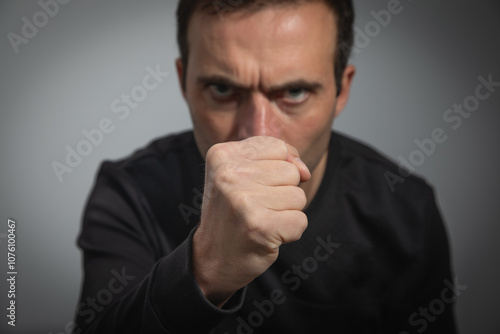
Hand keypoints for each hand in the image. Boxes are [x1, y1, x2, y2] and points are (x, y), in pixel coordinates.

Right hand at [192, 136, 310, 306]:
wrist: (212, 259)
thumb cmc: (233, 214)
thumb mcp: (243, 174)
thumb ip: (277, 160)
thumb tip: (304, 171)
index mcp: (222, 155)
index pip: (278, 147)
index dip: (276, 170)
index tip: (252, 188)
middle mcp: (229, 174)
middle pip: (290, 171)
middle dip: (281, 193)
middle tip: (255, 208)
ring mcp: (243, 200)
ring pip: (298, 196)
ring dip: (286, 212)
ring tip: (260, 220)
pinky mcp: (260, 226)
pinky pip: (300, 221)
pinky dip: (290, 233)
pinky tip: (267, 236)